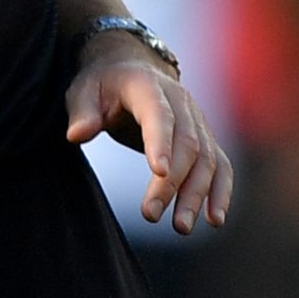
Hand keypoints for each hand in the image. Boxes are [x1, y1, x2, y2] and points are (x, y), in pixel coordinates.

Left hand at [65, 36, 235, 234]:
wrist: (132, 70)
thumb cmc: (103, 86)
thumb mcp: (83, 91)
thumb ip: (82, 112)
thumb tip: (77, 134)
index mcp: (149, 86)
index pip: (159, 114)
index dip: (161, 141)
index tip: (159, 172)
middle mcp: (181, 101)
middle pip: (187, 143)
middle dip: (173, 182)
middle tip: (150, 214)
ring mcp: (197, 120)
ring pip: (207, 158)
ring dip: (197, 194)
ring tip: (181, 227)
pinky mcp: (205, 138)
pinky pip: (220, 165)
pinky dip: (221, 191)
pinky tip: (214, 220)